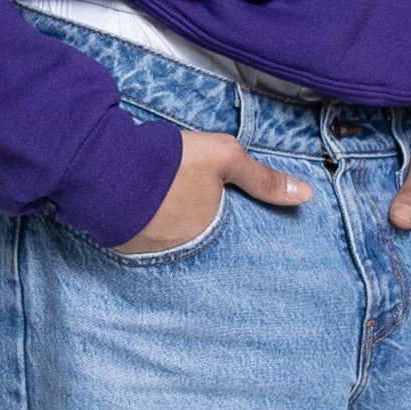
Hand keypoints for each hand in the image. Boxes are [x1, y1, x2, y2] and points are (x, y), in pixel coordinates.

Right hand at [115, 130, 310, 254]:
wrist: (103, 164)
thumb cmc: (169, 162)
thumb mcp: (224, 157)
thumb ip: (263, 178)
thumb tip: (307, 196)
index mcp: (208, 235)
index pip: (225, 238)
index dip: (222, 221)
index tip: (218, 210)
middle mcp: (180, 253)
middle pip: (194, 238)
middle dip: (191, 223)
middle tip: (183, 201)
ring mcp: (147, 252)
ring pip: (165, 239)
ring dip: (164, 224)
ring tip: (160, 202)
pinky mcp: (118, 244)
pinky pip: (137, 238)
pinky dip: (140, 225)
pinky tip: (137, 207)